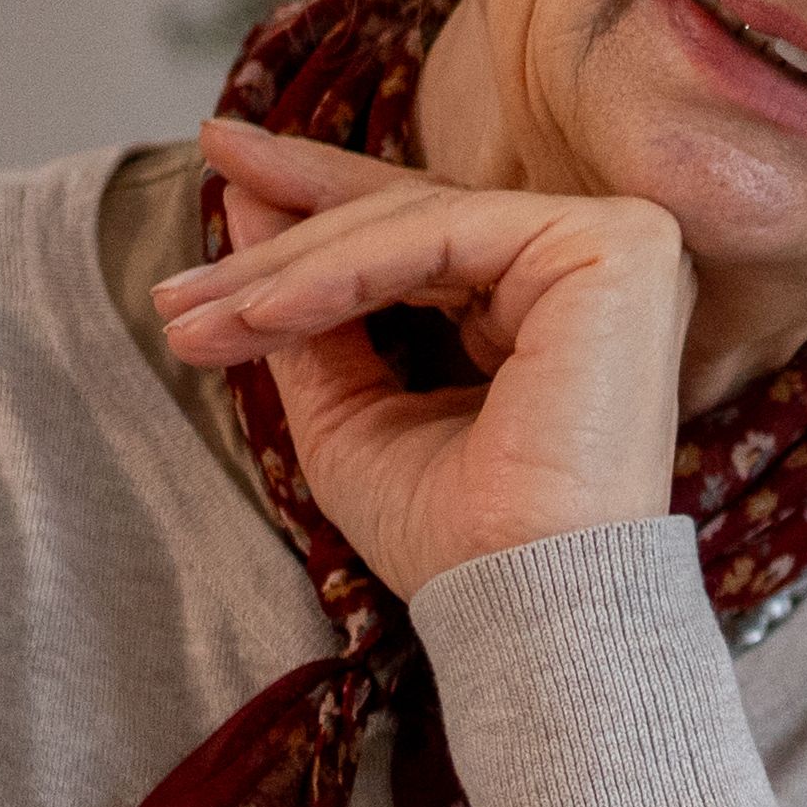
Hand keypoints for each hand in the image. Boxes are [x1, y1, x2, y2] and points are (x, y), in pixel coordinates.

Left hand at [151, 116, 693, 592]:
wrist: (527, 610)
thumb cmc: (458, 541)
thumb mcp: (354, 412)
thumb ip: (308, 311)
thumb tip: (247, 206)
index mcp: (556, 303)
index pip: (423, 235)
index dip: (316, 215)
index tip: (219, 196)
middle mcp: (598, 265)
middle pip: (415, 214)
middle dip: (288, 220)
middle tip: (190, 224)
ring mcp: (617, 247)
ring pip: (415, 222)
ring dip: (288, 265)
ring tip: (198, 314)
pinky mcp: (613, 248)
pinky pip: (443, 235)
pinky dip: (339, 270)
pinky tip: (261, 311)